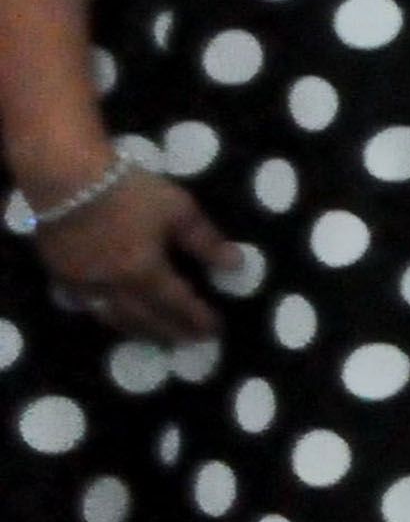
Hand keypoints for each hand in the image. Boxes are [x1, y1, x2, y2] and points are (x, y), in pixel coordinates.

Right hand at [33, 169, 239, 344]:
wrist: (66, 179)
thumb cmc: (129, 191)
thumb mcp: (179, 210)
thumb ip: (206, 241)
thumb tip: (235, 265)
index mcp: (143, 272)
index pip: (177, 303)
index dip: (197, 318)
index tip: (214, 330)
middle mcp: (113, 288)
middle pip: (145, 320)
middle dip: (170, 332)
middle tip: (189, 342)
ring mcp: (83, 286)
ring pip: (114, 319)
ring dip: (140, 331)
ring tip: (158, 337)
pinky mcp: (62, 277)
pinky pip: (89, 308)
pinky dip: (109, 317)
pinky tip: (116, 317)